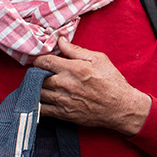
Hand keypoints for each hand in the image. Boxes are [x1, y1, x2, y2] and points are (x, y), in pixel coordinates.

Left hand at [34, 38, 152, 134]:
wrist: (121, 108)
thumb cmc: (112, 82)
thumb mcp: (99, 59)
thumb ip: (76, 51)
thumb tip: (60, 41)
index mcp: (74, 69)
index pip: (44, 61)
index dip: (40, 60)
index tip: (42, 61)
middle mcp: (66, 85)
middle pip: (37, 77)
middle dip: (36, 73)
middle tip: (41, 73)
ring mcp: (63, 101)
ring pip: (37, 93)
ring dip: (35, 87)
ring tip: (40, 85)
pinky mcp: (64, 115)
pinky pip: (42, 110)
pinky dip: (36, 104)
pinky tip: (40, 100)